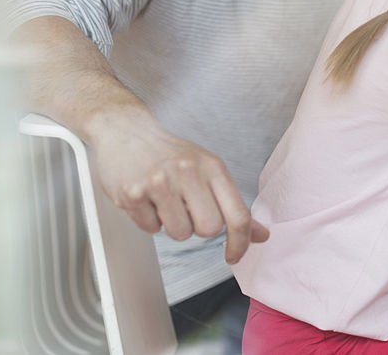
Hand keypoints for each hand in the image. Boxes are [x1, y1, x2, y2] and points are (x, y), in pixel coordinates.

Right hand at [88, 106, 267, 263]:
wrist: (126, 132)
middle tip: (187, 208)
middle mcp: (188, 172)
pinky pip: (151, 229)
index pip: (238, 214)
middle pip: (209, 229)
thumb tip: (261, 235)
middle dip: (199, 227)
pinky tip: (146, 199)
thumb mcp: (208, 170)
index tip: (235, 255)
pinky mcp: (133, 194)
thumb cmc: (171, 155)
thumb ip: (233, 204)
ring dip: (173, 225)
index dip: (241, 241)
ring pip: (179, 233)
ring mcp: (159, 182)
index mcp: (212, 166)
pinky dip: (149, 220)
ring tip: (164, 201)